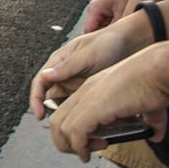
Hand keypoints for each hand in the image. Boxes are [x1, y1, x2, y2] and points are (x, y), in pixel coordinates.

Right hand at [29, 22, 144, 118]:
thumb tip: (46, 76)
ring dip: (71, 113)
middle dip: (56, 111)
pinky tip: (92, 117)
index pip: (40, 83)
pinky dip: (84, 112)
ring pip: (66, 103)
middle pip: (52, 97)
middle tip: (65, 124)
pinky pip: (81, 104)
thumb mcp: (88, 54)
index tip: (40, 114)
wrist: (132, 43)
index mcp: (59, 61)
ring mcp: (76, 82)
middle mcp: (65, 73)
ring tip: (81, 121)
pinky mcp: (88, 90)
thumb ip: (67, 66)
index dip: (36, 100)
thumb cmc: (108, 42)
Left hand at [48, 44, 168, 160]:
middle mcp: (85, 92)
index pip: (68, 112)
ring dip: (72, 146)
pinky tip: (91, 152)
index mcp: (94, 89)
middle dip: (65, 141)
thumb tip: (155, 136)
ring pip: (59, 127)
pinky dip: (79, 146)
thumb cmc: (157, 82)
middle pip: (57, 120)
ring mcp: (88, 98)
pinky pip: (75, 132)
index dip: (73, 132)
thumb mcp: (148, 106)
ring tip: (89, 153)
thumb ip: (150, 121)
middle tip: (85, 151)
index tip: (93, 142)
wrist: (161, 69)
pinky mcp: (94, 107)